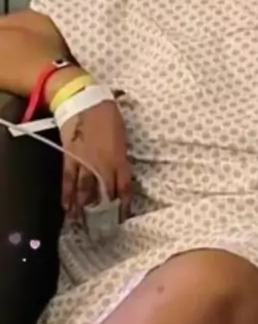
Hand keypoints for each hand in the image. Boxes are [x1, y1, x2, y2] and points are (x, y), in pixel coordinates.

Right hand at [60, 100, 132, 220]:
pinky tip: (67, 207)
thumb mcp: (122, 135)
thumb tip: (121, 167)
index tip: (124, 215)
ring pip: (86, 190)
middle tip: (103, 221)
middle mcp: (104, 164)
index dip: (124, 203)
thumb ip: (121, 154)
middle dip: (105, 208)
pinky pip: (69, 181)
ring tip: (83, 220)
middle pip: (105, 192)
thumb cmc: (108, 114)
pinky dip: (67, 195)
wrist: (85, 102)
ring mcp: (86, 163)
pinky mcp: (70, 158)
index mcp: (120, 158)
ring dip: (85, 206)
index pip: (124, 187)